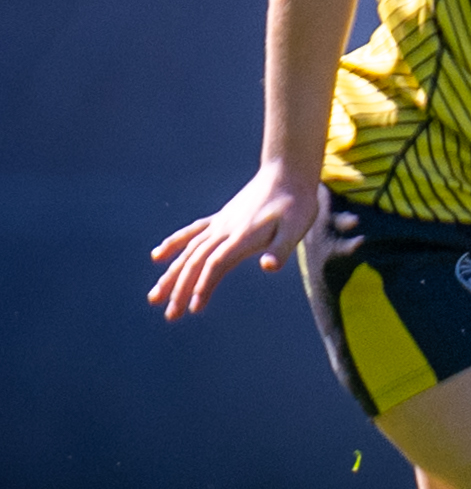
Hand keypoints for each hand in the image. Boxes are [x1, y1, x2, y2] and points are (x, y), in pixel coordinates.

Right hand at [148, 165, 323, 319]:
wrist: (287, 172)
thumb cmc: (297, 203)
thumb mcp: (297, 227)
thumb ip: (282, 248)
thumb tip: (269, 267)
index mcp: (242, 237)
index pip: (216, 265)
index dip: (204, 286)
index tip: (193, 308)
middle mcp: (224, 231)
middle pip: (196, 263)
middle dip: (181, 290)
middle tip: (170, 316)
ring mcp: (219, 224)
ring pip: (188, 252)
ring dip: (171, 275)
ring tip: (154, 297)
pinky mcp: (220, 219)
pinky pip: (191, 233)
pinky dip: (174, 244)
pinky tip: (158, 256)